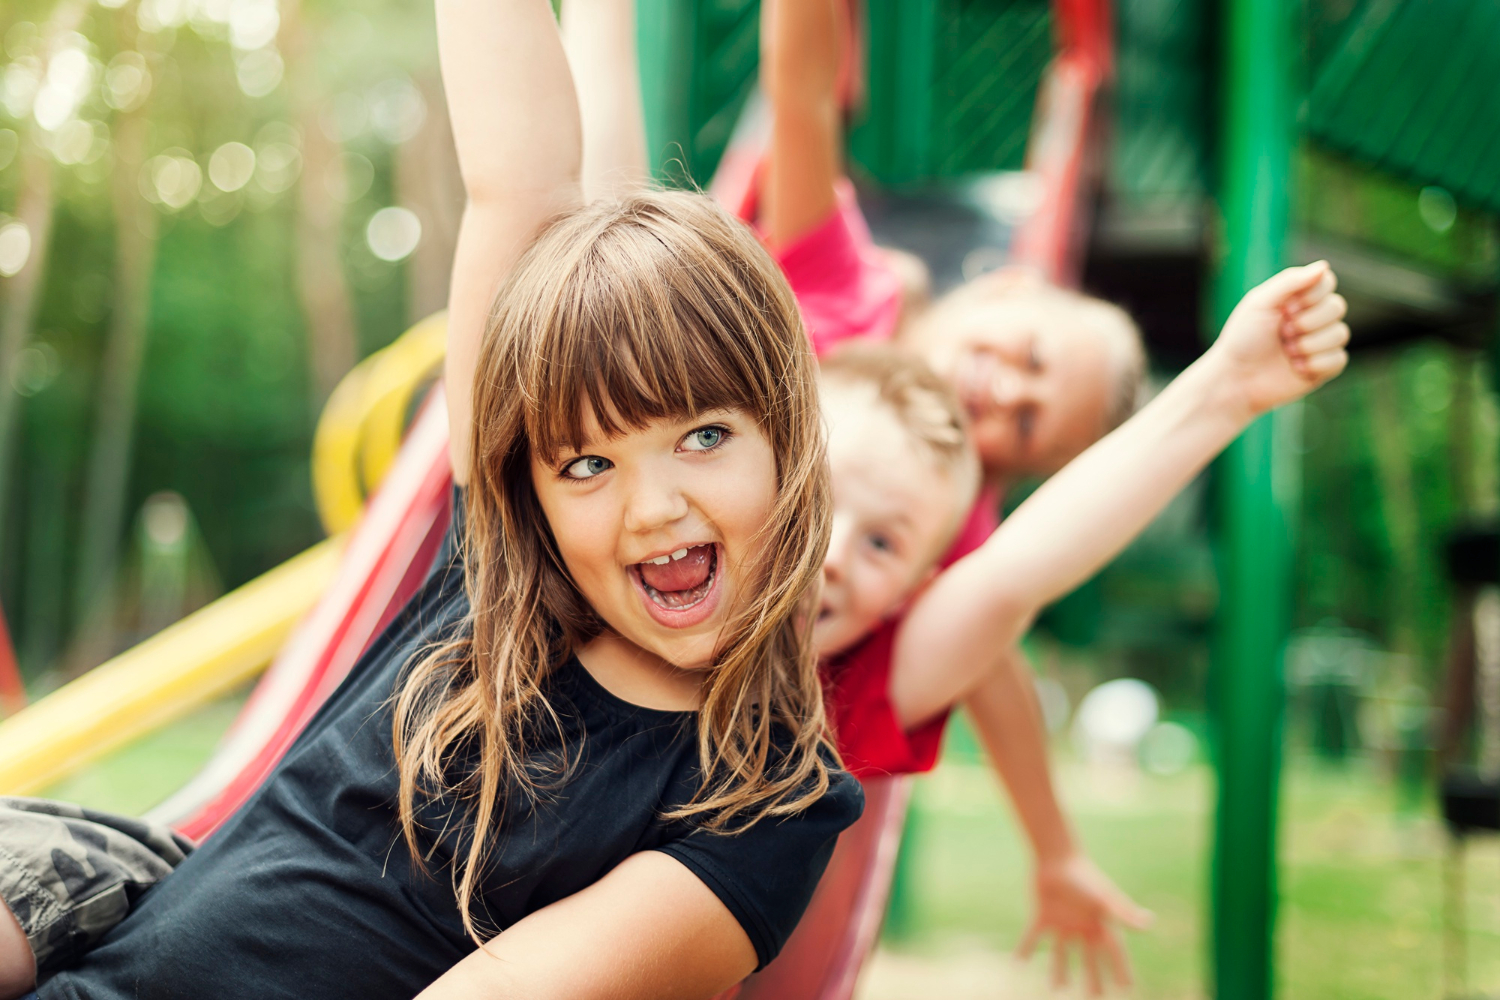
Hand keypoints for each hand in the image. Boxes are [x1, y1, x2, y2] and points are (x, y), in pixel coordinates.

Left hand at [1017, 854, 1152, 994]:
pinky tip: (1018, 960)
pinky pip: (1033, 935)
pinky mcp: (1042, 914)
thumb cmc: (1083, 876)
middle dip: (1093, 977)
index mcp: (1098, 923)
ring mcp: (1061, 921)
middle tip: (1096, 996)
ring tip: (1057, 987)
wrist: (1056, 856)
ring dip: (1059, 969)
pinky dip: (1026, 947)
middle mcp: (1081, 925)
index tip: (1127, 987)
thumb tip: (1149, 924)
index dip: (1120, 969)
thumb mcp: (1104, 898)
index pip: (1113, 953)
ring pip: (1061, 952)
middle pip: (1089, 958)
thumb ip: (1124, 912)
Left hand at [1208, 260, 1349, 416]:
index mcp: (1298, 298)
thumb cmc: (1243, 338)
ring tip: (1286, 352)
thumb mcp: (1260, 303)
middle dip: (1307, 322)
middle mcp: (1313, 317)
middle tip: (1282, 332)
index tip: (1285, 309)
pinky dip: (1316, 364)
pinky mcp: (1324, 367)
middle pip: (1337, 307)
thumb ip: (1290, 282)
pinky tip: (1295, 368)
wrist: (1236, 378)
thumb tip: (1324, 266)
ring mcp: (1321, 342)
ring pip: (1340, 333)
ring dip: (1309, 344)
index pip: (1326, 282)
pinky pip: (1339, 359)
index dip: (1310, 296)